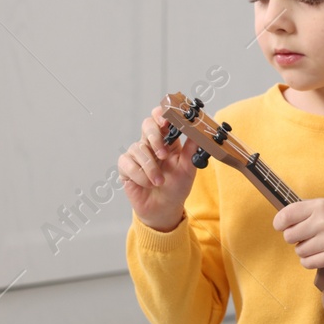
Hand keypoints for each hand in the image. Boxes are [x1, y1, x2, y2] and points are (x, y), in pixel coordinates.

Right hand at [118, 104, 198, 231]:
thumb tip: (198, 132)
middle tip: (163, 155)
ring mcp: (136, 154)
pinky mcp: (125, 166)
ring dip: (151, 168)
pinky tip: (148, 184)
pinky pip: (128, 164)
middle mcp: (150, 143)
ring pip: (138, 148)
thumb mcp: (188, 168)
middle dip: (155, 138)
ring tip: (159, 181)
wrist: (164, 208)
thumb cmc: (176, 187)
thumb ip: (192, 149)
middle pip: (147, 125)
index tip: (166, 120)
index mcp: (167, 140)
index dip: (161, 114)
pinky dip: (140, 176)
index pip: (161, 118)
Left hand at [273, 198, 323, 268]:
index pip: (285, 216)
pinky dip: (310, 261)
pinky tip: (320, 255)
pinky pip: (308, 263)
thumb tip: (284, 220)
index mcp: (321, 206)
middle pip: (289, 236)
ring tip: (318, 245)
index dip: (279, 223)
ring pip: (299, 251)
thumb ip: (309, 210)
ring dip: (305, 250)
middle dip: (295, 238)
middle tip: (307, 236)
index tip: (282, 226)